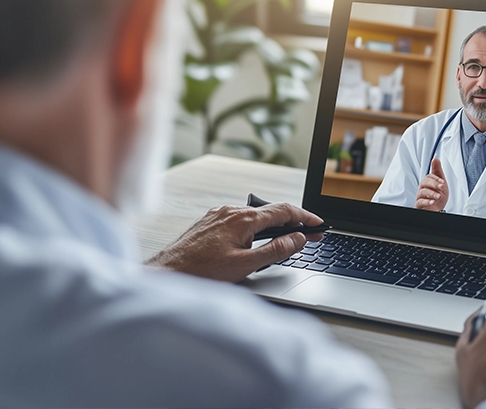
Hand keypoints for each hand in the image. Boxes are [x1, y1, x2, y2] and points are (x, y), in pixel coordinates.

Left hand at [145, 202, 323, 282]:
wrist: (166, 274)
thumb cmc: (199, 272)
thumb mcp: (245, 265)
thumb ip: (275, 250)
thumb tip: (297, 239)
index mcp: (243, 219)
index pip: (284, 211)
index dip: (306, 217)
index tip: (320, 225)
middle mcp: (231, 211)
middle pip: (271, 211)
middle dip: (293, 222)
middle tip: (310, 234)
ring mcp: (219, 215)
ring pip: (255, 215)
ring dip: (274, 225)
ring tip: (288, 237)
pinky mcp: (210, 222)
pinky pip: (240, 219)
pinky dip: (257, 227)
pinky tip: (258, 238)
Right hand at [416, 157, 448, 211]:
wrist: (439, 210)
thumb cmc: (439, 196)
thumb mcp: (441, 183)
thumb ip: (438, 171)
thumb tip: (435, 159)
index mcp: (427, 183)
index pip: (428, 177)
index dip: (436, 179)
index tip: (442, 182)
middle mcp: (422, 189)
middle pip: (424, 183)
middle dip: (434, 184)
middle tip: (442, 187)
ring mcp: (420, 197)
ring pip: (422, 192)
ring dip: (432, 193)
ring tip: (439, 196)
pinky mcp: (419, 206)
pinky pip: (420, 202)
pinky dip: (427, 201)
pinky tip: (433, 202)